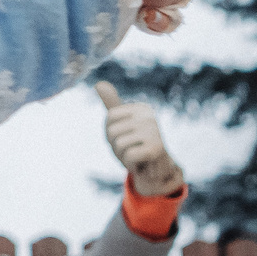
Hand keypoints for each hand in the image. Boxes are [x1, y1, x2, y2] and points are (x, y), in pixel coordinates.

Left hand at [93, 81, 185, 195]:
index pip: (109, 118)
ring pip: (118, 145)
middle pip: (112, 132)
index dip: (111, 134)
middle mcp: (149, 116)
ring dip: (123, 157)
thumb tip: (98, 83)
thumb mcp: (123, 125)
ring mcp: (154, 131)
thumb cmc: (137, 146)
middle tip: (132, 151)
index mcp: (141, 108)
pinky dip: (131, 165)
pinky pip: (128, 156)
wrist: (158, 172)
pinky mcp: (156, 148)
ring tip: (137, 157)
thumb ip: (112, 105)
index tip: (127, 139)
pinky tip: (142, 164)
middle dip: (116, 147)